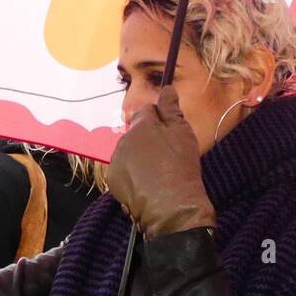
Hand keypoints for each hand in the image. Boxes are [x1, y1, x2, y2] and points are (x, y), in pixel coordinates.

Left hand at [107, 85, 215, 237]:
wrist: (171, 207)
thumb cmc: (181, 168)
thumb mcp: (183, 134)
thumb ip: (171, 109)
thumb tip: (166, 88)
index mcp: (142, 125)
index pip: (147, 110)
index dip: (160, 120)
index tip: (170, 134)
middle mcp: (124, 139)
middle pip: (135, 132)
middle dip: (148, 139)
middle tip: (166, 157)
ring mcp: (116, 160)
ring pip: (128, 151)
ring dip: (139, 157)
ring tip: (157, 173)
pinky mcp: (113, 180)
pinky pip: (123, 170)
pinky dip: (132, 175)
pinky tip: (146, 185)